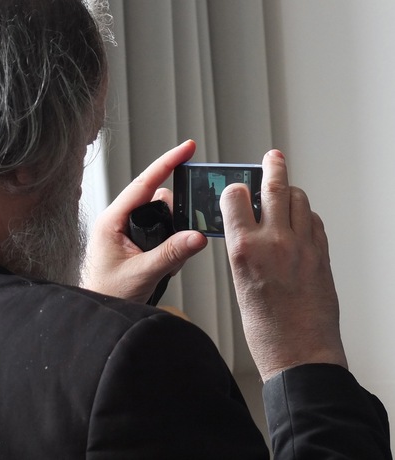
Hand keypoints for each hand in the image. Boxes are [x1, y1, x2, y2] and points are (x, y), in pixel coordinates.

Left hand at [84, 140, 206, 302]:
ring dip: (171, 235)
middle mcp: (118, 219)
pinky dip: (168, 243)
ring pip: (159, 216)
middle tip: (182, 238)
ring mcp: (124, 229)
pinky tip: (165, 263)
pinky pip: (157, 230)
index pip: (144, 183)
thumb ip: (171, 254)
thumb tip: (197, 236)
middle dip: (174, 216)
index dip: (167, 163)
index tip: (187, 148)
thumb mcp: (142, 273)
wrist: (97, 311)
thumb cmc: (107, 293)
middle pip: (156, 199)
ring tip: (167, 262)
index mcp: (112, 220)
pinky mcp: (131, 240)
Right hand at [220, 150, 347, 381]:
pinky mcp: (322, 254)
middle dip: (272, 166)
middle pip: (275, 187)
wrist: (301, 354)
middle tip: (272, 157)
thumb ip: (242, 249)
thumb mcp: (239, 283)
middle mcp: (275, 240)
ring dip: (289, 192)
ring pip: (299, 199)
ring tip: (283, 193)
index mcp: (245, 249)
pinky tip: (298, 221)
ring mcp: (303, 245)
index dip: (233, 190)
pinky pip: (314, 220)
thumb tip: (244, 228)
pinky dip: (305, 214)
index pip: (235, 197)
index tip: (234, 189)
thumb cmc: (265, 329)